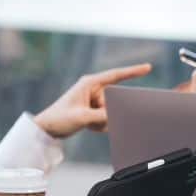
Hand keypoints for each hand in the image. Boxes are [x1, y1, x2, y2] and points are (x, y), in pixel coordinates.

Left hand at [34, 63, 151, 137]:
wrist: (47, 129)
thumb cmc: (60, 118)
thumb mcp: (83, 117)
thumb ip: (104, 117)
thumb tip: (118, 116)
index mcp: (90, 83)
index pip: (116, 75)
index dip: (133, 71)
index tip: (148, 67)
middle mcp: (94, 89)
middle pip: (115, 100)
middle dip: (107, 113)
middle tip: (93, 119)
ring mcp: (95, 100)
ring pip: (112, 112)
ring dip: (102, 121)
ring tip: (87, 123)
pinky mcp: (95, 109)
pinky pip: (107, 118)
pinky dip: (100, 125)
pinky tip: (87, 125)